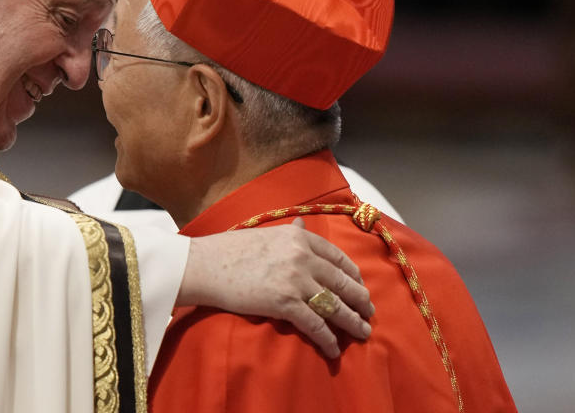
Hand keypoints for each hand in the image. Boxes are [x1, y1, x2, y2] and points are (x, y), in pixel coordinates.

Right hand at [176, 218, 372, 357]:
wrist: (205, 265)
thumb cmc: (229, 249)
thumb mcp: (265, 233)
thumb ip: (289, 232)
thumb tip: (302, 225)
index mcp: (300, 238)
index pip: (338, 258)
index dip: (353, 275)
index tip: (359, 286)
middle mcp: (303, 257)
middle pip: (342, 283)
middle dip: (360, 300)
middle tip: (369, 312)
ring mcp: (295, 281)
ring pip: (334, 306)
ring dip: (352, 322)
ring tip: (362, 332)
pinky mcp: (284, 304)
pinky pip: (315, 324)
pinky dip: (328, 339)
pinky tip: (334, 348)